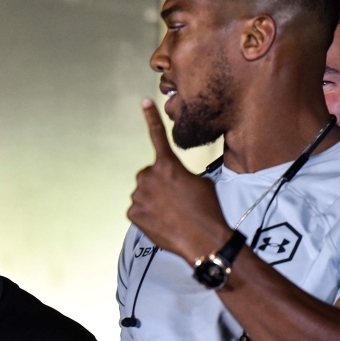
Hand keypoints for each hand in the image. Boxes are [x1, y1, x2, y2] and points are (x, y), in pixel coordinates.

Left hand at [128, 99, 232, 263]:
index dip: (151, 118)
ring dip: (153, 199)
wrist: (203, 238)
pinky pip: (138, 209)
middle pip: (148, 175)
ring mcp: (138, 195)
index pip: (157, 136)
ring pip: (143, 193)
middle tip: (175, 198)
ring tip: (171, 212)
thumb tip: (172, 180)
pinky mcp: (133, 213)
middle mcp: (149, 177)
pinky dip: (147, 214)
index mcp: (167, 165)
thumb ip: (179, 174)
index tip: (144, 102)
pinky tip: (162, 221)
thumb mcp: (199, 182)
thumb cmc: (206, 210)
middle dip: (158, 183)